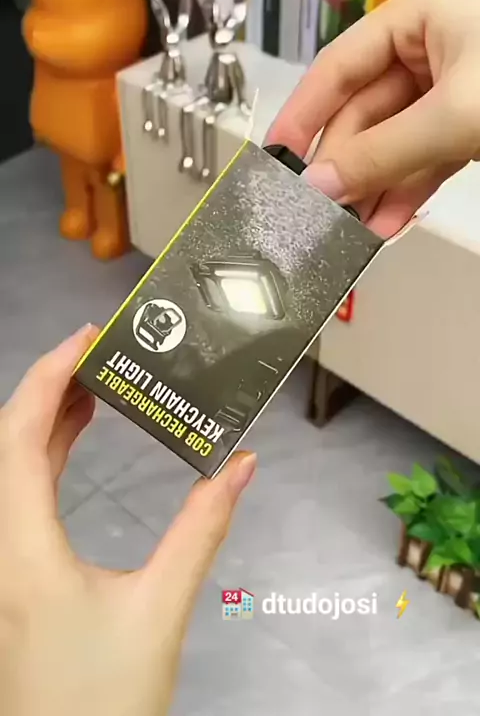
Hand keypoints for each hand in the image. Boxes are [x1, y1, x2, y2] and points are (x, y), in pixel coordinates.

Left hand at [0, 325, 255, 715]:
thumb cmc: (106, 699)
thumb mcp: (161, 611)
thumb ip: (201, 531)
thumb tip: (241, 464)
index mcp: (24, 551)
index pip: (18, 440)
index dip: (46, 378)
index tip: (87, 339)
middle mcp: (1, 549)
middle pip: (7, 445)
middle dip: (47, 388)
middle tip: (98, 352)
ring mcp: (2, 563)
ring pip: (9, 469)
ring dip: (44, 419)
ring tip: (92, 383)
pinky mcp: (13, 575)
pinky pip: (19, 495)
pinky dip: (43, 455)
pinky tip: (71, 440)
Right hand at [267, 0, 479, 236]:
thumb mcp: (455, 116)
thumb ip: (383, 153)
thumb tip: (324, 184)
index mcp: (423, 14)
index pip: (341, 65)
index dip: (305, 112)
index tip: (278, 155)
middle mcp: (434, 46)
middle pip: (366, 111)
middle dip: (345, 165)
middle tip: (316, 207)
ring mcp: (455, 87)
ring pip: (395, 142)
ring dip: (373, 188)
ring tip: (348, 228)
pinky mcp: (473, 125)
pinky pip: (426, 159)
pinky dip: (406, 192)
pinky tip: (385, 223)